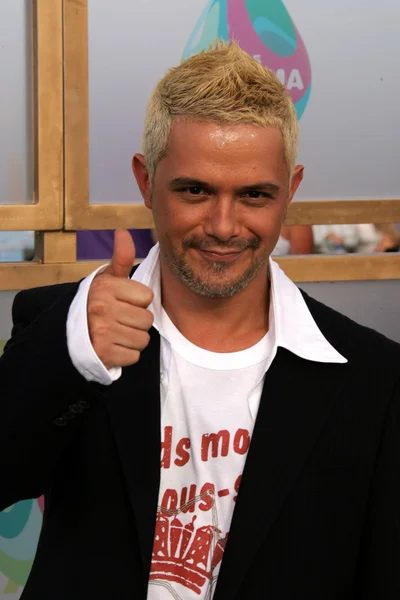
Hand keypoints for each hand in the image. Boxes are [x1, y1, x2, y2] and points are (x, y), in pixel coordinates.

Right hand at [87, 229, 153, 368]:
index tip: (123, 301)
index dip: (138, 300)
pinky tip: (114, 346)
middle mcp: (102, 308)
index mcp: (106, 288)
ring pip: (143, 339)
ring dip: (133, 339)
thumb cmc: (95, 302)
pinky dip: (126, 354)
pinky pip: (134, 356)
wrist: (68, 332)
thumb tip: (123, 232)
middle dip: (137, 321)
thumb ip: (120, 258)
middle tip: (120, 319)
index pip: (147, 297)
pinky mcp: (104, 354)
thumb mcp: (106, 279)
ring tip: (117, 333)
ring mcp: (102, 332)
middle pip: (147, 319)